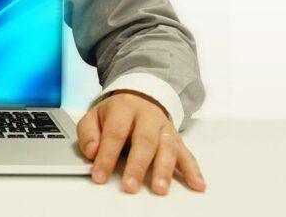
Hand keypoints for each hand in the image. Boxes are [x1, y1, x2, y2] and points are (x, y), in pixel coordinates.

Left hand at [77, 90, 205, 194]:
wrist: (142, 96)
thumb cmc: (117, 112)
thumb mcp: (95, 115)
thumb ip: (89, 133)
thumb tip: (92, 152)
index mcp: (124, 108)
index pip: (115, 133)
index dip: (106, 156)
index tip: (100, 176)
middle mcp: (148, 116)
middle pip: (145, 141)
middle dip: (137, 165)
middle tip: (130, 186)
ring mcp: (165, 127)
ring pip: (167, 147)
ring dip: (164, 170)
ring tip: (160, 188)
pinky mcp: (177, 139)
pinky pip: (187, 154)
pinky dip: (193, 170)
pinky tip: (197, 184)